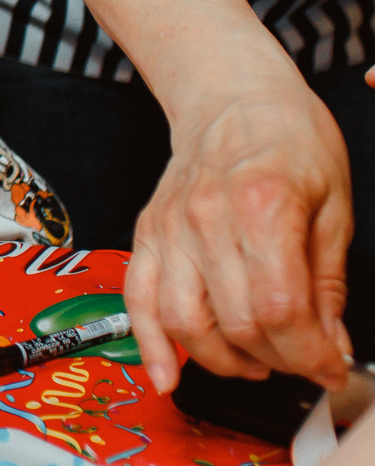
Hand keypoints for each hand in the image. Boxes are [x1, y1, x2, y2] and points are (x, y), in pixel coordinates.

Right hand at [127, 72, 353, 392]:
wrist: (232, 95)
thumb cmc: (290, 140)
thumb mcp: (335, 205)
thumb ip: (328, 281)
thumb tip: (328, 346)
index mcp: (263, 206)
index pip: (281, 308)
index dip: (310, 354)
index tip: (330, 368)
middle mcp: (206, 219)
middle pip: (237, 323)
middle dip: (279, 361)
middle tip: (303, 362)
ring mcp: (169, 227)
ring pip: (185, 321)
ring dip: (223, 361)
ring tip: (255, 363)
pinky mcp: (147, 232)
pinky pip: (137, 298)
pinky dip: (150, 344)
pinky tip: (167, 375)